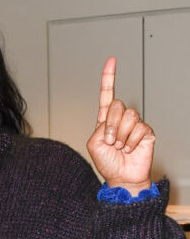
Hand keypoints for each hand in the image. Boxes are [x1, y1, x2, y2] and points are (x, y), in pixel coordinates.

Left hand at [86, 57, 154, 193]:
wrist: (121, 178)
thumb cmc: (107, 163)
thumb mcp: (93, 144)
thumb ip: (99, 128)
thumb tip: (114, 120)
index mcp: (105, 119)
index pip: (107, 94)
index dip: (109, 77)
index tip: (111, 60)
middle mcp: (120, 119)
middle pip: (117, 105)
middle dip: (111, 125)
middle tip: (110, 141)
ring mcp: (134, 124)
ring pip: (129, 116)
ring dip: (121, 135)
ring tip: (120, 147)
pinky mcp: (146, 131)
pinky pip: (139, 127)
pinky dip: (131, 141)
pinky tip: (130, 149)